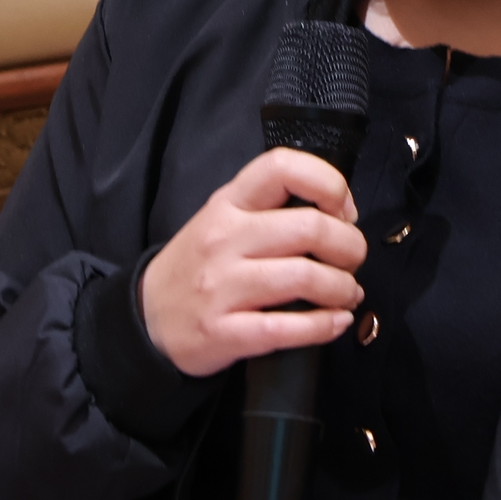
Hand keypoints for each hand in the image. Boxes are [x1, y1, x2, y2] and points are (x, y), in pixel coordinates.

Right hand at [140, 148, 368, 377]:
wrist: (147, 318)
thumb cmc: (199, 265)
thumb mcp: (224, 219)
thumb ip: (271, 209)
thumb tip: (340, 215)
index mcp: (228, 203)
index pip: (281, 167)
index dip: (328, 182)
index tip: (342, 210)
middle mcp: (224, 239)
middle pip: (310, 228)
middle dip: (350, 247)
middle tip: (353, 260)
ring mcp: (222, 287)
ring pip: (305, 278)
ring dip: (343, 288)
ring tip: (347, 294)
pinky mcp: (224, 332)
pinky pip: (288, 328)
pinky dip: (325, 326)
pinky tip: (336, 322)